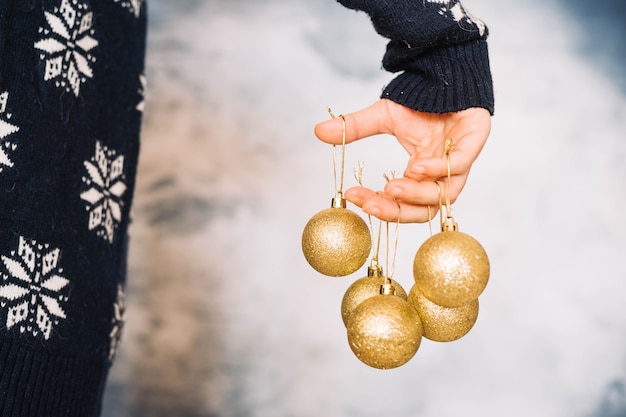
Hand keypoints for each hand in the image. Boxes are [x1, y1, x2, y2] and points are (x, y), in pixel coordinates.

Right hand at [314, 99, 490, 222]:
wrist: (446, 72)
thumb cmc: (419, 100)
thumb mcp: (382, 116)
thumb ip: (355, 128)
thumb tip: (319, 131)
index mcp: (421, 173)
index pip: (401, 202)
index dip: (378, 204)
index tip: (353, 197)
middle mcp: (441, 173)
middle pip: (424, 209)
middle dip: (398, 210)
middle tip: (374, 202)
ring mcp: (460, 159)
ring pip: (445, 194)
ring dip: (418, 195)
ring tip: (393, 187)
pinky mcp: (475, 141)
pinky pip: (460, 165)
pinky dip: (438, 169)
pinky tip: (418, 167)